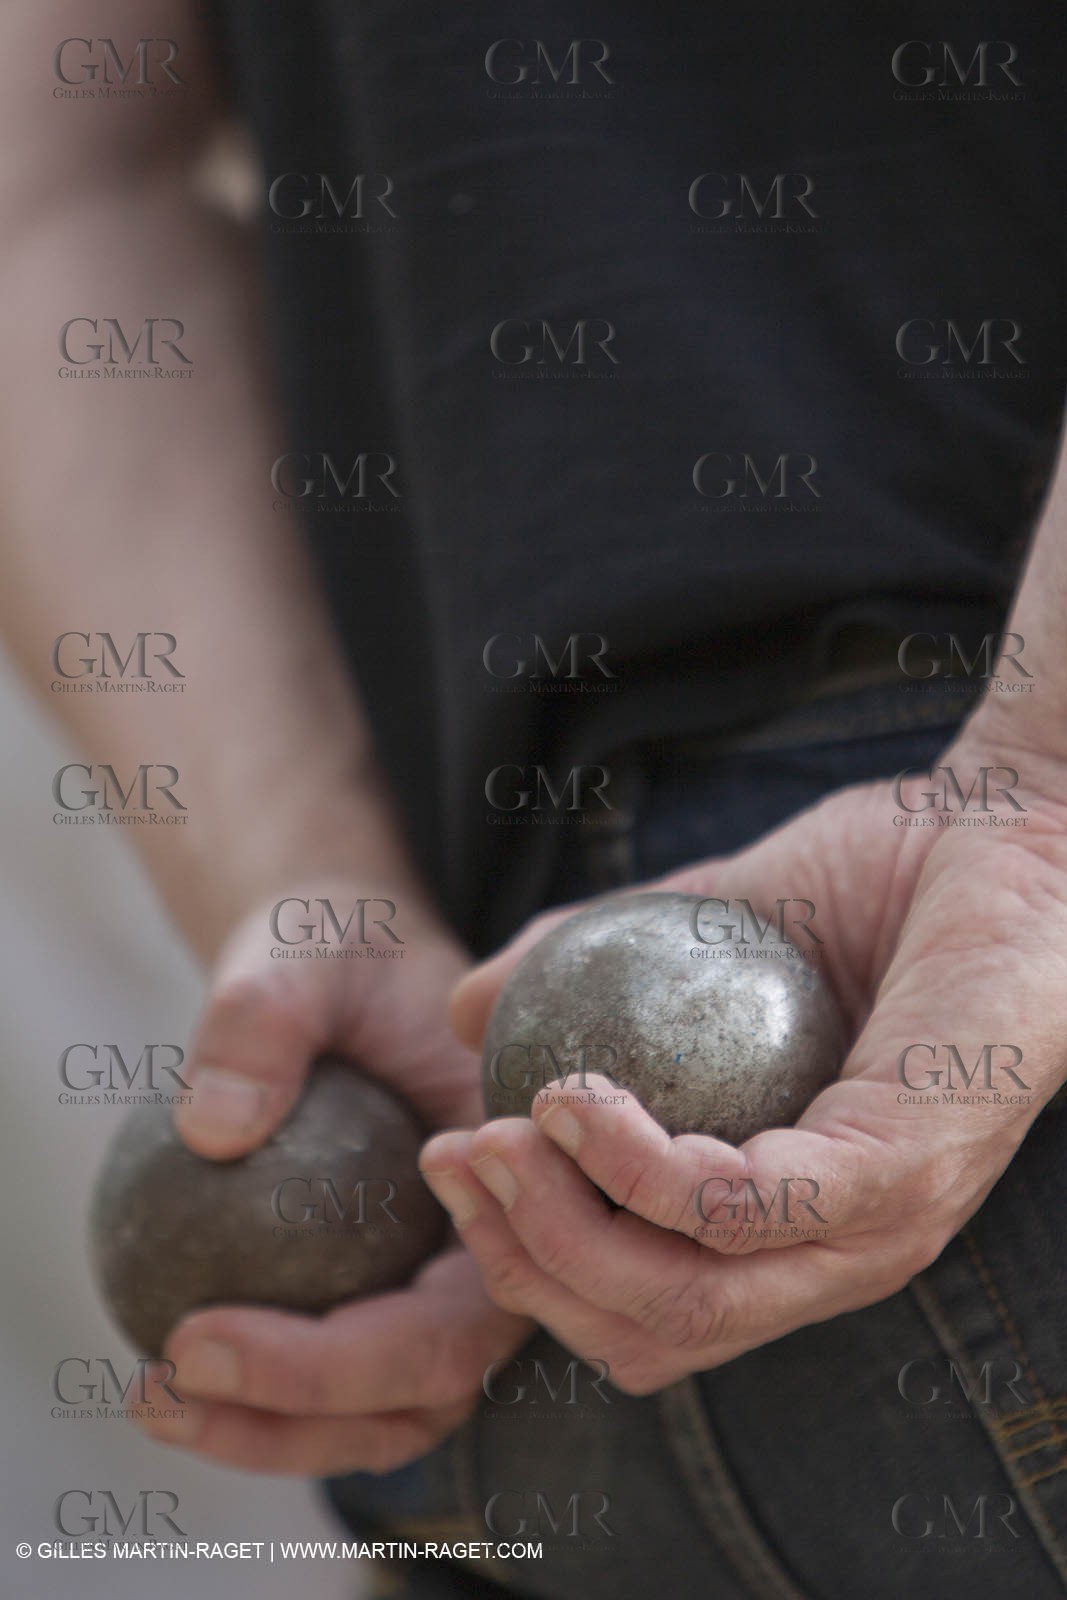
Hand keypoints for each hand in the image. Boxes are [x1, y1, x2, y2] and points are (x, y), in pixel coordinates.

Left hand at [134, 875, 530, 1473]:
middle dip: (300, 1416)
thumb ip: (265, 1019)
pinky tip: (169, 1372)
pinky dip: (269, 1399)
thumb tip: (213, 1132)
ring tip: (155, 1397)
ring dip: (280, 1433)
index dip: (334, 1360)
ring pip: (393, 1409)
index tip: (201, 1333)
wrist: (360, 962)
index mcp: (526, 1184)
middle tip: (170, 1374)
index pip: (452, 1320)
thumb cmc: (352, 951)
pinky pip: (350, 1376)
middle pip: (427, 1391)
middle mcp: (509, 1251)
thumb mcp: (308, 954)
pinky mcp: (404, 1290)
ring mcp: (457, 1281)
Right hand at [422, 733, 1066, 1394]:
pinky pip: (739, 1213)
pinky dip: (633, 1170)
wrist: (1017, 821)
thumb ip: (591, 966)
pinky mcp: (903, 1174)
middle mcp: (837, 1252)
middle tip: (455, 1158)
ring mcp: (877, 1226)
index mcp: (796, 1220)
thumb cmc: (881, 880)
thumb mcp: (703, 930)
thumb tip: (462, 1015)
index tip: (457, 1162)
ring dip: (560, 1232)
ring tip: (497, 1131)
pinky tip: (573, 1094)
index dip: (528, 1261)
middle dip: (522, 1266)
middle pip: (645, 1333)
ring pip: (682, 1301)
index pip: (641, 1309)